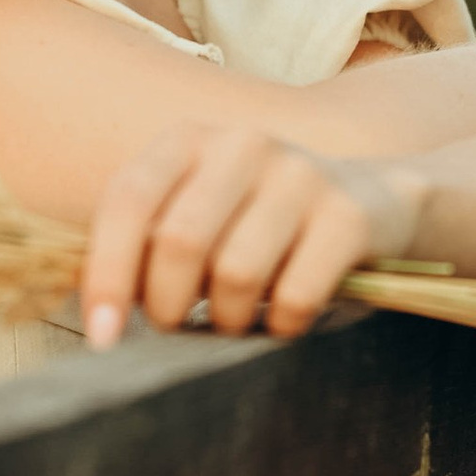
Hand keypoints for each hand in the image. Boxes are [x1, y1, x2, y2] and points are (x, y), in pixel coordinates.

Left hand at [82, 125, 426, 349]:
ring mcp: (300, 174)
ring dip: (227, 319)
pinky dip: (281, 325)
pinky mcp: (347, 214)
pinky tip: (285, 320)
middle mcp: (242, 143)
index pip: (127, 201)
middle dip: (167, 305)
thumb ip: (146, 244)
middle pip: (178, 242)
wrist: (378, 202)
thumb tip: (96, 313)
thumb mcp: (201, 211)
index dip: (106, 272)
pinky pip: (295, 294)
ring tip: (234, 319)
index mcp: (189, 139)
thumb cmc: (262, 223)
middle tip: (177, 326)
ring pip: (235, 273)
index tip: (101, 336)